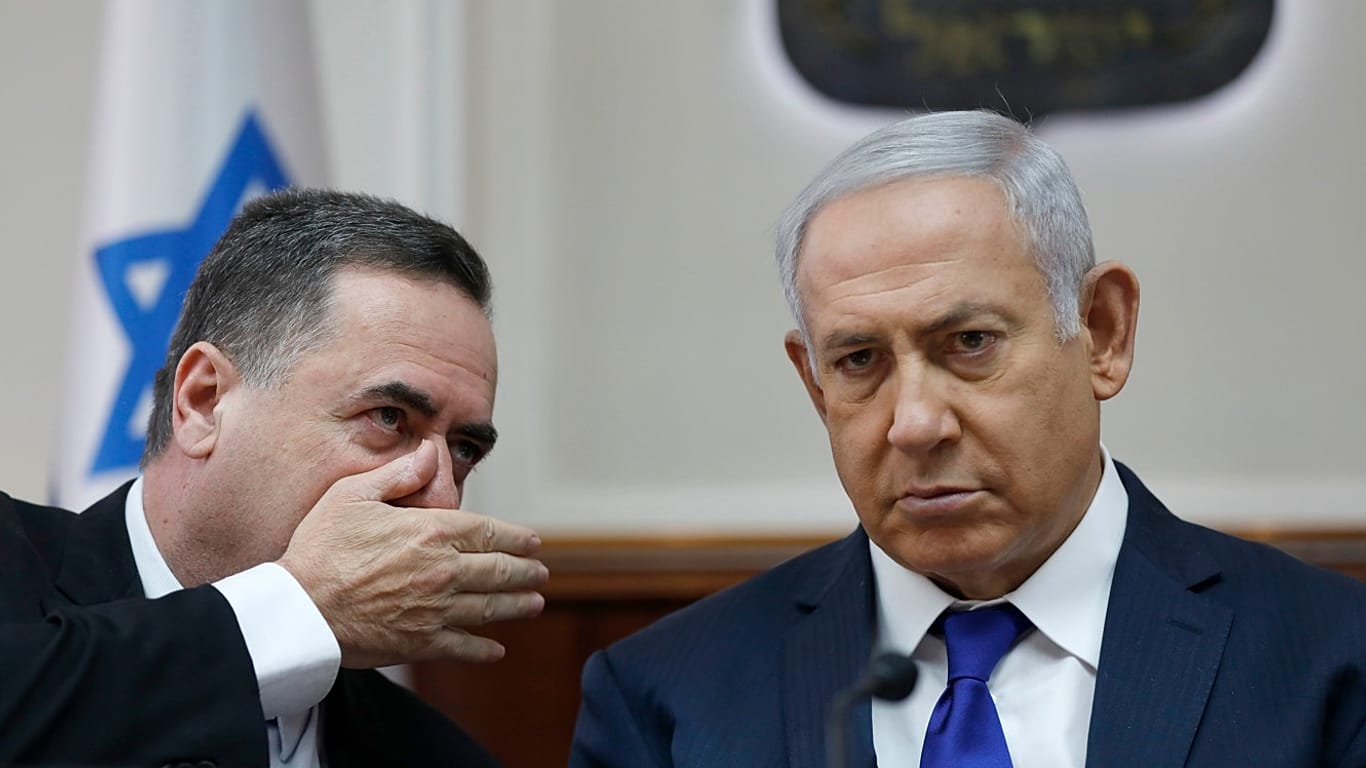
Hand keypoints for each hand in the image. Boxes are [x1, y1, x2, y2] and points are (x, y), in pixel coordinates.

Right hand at [277, 440, 547, 667]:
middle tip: (541, 573)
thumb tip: (430, 451)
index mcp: (430, 532)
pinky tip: (497, 649)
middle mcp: (443, 571)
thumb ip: (399, 473)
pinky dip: (485, 648)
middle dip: (526, 572)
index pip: (488, 532)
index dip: (516, 538)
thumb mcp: (352, 495)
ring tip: (534, 604)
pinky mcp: (421, 643)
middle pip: (498, 571)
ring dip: (517, 606)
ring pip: (490, 608)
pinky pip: (464, 646)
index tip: (533, 542)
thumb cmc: (320, 549)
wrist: (299, 610)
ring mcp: (435, 610)